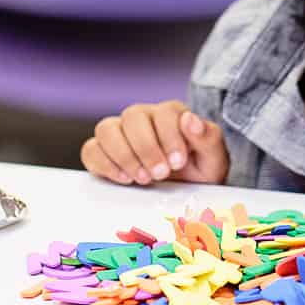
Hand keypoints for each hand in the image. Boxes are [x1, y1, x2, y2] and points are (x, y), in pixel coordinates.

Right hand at [81, 101, 228, 185]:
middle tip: (160, 174)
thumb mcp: (213, 158)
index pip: (164, 112)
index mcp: (171, 114)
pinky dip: (104, 164)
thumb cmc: (199, 171)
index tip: (178, 162)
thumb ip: (208, 137)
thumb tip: (190, 120)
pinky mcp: (103, 151)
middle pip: (132, 117)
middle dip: (146, 148)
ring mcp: (120, 132)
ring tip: (143, 179)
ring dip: (124, 155)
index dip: (169, 136)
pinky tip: (124, 179)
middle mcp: (142, 117)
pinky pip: (91, 149)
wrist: (185, 192)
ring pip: (107, 129)